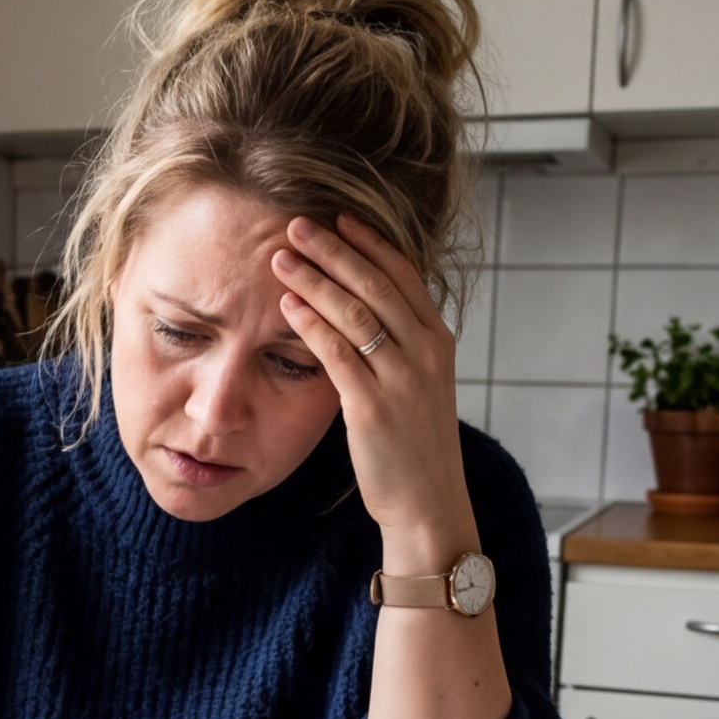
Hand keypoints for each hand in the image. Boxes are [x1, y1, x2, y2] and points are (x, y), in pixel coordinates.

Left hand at [271, 215, 476, 569]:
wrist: (428, 502)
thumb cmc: (415, 444)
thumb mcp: (420, 384)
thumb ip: (401, 343)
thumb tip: (368, 307)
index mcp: (437, 340)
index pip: (403, 275)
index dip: (369, 242)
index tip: (338, 217)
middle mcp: (425, 351)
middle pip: (374, 284)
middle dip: (333, 249)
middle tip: (295, 224)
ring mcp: (402, 378)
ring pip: (354, 312)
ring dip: (314, 279)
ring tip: (281, 257)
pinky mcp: (373, 406)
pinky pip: (338, 353)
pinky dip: (310, 324)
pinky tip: (286, 305)